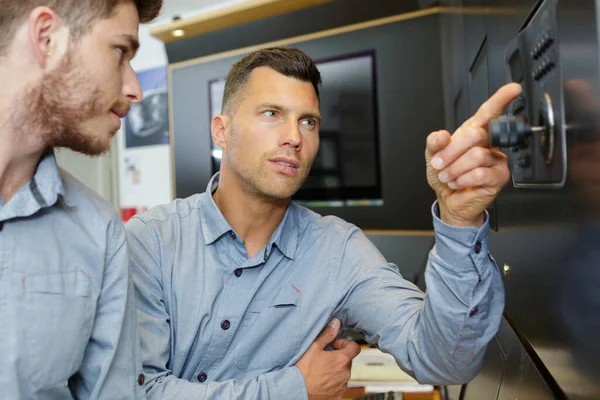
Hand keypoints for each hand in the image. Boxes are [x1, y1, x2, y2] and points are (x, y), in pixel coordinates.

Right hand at [296, 318, 360, 399]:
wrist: (297, 390)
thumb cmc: (303, 370)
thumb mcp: (314, 347)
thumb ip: (327, 334)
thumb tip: (336, 323)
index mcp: (342, 360)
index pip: (355, 347)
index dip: (345, 343)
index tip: (335, 345)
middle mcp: (345, 373)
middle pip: (347, 360)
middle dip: (338, 356)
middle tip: (324, 357)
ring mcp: (342, 385)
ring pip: (343, 373)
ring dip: (336, 369)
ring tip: (321, 369)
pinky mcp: (338, 395)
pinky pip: (339, 385)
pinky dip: (333, 382)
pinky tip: (321, 379)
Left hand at [425, 83, 521, 226]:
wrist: (448, 199)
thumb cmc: (445, 176)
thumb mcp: (432, 156)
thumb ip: (434, 143)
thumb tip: (442, 135)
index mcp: (473, 133)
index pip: (488, 113)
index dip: (501, 99)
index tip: (513, 89)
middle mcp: (487, 144)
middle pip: (476, 135)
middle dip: (451, 152)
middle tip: (440, 164)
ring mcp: (496, 160)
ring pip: (477, 156)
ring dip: (455, 168)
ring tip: (449, 176)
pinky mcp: (499, 176)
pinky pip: (481, 173)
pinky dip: (463, 179)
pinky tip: (459, 183)